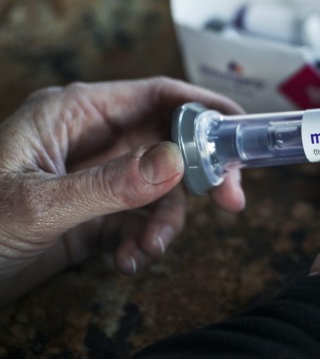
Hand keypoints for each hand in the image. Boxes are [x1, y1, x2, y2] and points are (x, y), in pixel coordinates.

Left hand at [0, 77, 245, 305]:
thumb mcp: (38, 205)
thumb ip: (109, 184)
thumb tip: (175, 162)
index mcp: (75, 114)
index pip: (156, 96)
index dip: (204, 109)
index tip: (242, 133)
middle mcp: (91, 139)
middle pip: (170, 142)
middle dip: (200, 174)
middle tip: (232, 202)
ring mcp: (96, 178)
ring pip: (162, 188)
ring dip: (166, 222)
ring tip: (147, 253)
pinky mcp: (95, 214)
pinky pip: (142, 219)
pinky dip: (146, 241)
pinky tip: (128, 263)